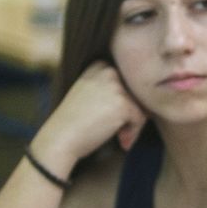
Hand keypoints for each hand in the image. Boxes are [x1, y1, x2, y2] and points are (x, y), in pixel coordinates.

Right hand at [31, 61, 147, 173]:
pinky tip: (121, 141)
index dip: (126, 101)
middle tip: (120, 131)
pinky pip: (141, 119)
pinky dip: (134, 133)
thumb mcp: (89, 94)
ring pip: (141, 106)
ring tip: (120, 137)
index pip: (127, 81)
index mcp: (98, 66)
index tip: (114, 117)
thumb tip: (145, 100)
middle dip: (132, 113)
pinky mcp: (123, 103)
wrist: (61, 137)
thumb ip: (111, 89)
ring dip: (133, 125)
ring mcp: (116, 86)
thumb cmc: (74, 122)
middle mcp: (108, 71)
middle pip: (136, 92)